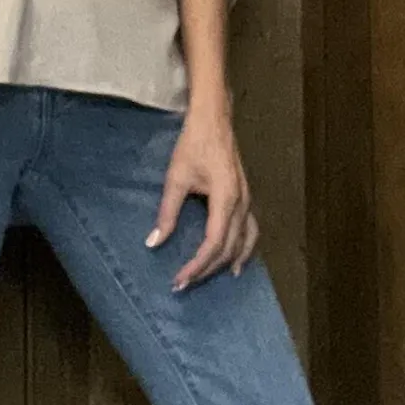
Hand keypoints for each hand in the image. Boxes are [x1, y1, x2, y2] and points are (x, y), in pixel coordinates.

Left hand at [146, 102, 258, 291]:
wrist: (213, 120)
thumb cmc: (193, 145)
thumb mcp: (175, 178)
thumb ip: (167, 212)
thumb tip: (154, 243)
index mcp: (226, 200)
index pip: (213, 244)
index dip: (197, 266)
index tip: (179, 280)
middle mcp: (242, 204)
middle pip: (229, 248)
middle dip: (207, 269)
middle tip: (184, 284)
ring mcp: (247, 200)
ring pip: (244, 242)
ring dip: (228, 263)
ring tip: (212, 279)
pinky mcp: (245, 197)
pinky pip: (251, 230)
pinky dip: (244, 249)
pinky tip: (237, 260)